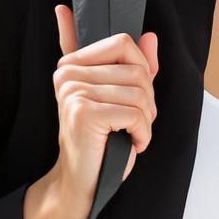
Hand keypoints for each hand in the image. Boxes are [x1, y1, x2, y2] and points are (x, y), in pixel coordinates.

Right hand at [47, 4, 157, 197]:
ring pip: (139, 93)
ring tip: (129, 134)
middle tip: (131, 123)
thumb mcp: (119, 98)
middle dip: (146, 101)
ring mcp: (74, 92)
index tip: (130, 97)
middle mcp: (68, 74)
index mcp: (72, 65)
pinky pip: (135, 114)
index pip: (123, 44)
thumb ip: (132, 65)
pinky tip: (130, 144)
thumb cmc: (102, 141)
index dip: (142, 71)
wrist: (83, 182)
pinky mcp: (84, 114)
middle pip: (137, 70)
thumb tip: (151, 37)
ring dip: (145, 120)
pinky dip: (142, 134)